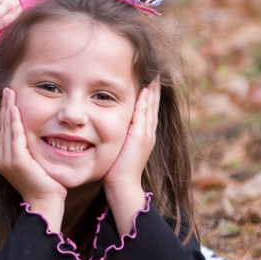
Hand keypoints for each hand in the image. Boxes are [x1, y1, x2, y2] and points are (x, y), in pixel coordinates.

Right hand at [0, 88, 65, 231]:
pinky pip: (14, 137)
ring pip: (7, 129)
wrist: (47, 205)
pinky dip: (14, 122)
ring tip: (9, 93)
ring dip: (7, 109)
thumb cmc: (47, 186)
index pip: (5, 131)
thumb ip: (33, 151)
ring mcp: (7, 161)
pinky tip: (14, 109)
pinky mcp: (16, 161)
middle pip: (3, 127)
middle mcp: (2, 159)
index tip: (9, 98)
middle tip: (7, 89)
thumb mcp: (37, 164)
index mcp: (6, 159)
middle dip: (4, 106)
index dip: (6, 113)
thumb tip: (39, 137)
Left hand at [103, 75, 159, 234]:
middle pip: (153, 106)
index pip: (147, 110)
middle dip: (154, 89)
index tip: (149, 81)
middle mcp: (147, 133)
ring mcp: (146, 134)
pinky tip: (146, 88)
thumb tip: (105, 128)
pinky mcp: (140, 136)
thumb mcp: (117, 148)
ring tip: (154, 76)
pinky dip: (147, 100)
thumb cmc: (115, 170)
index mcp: (142, 135)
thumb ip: (115, 137)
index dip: (149, 96)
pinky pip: (145, 113)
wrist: (122, 185)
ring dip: (152, 91)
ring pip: (151, 107)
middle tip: (156, 73)